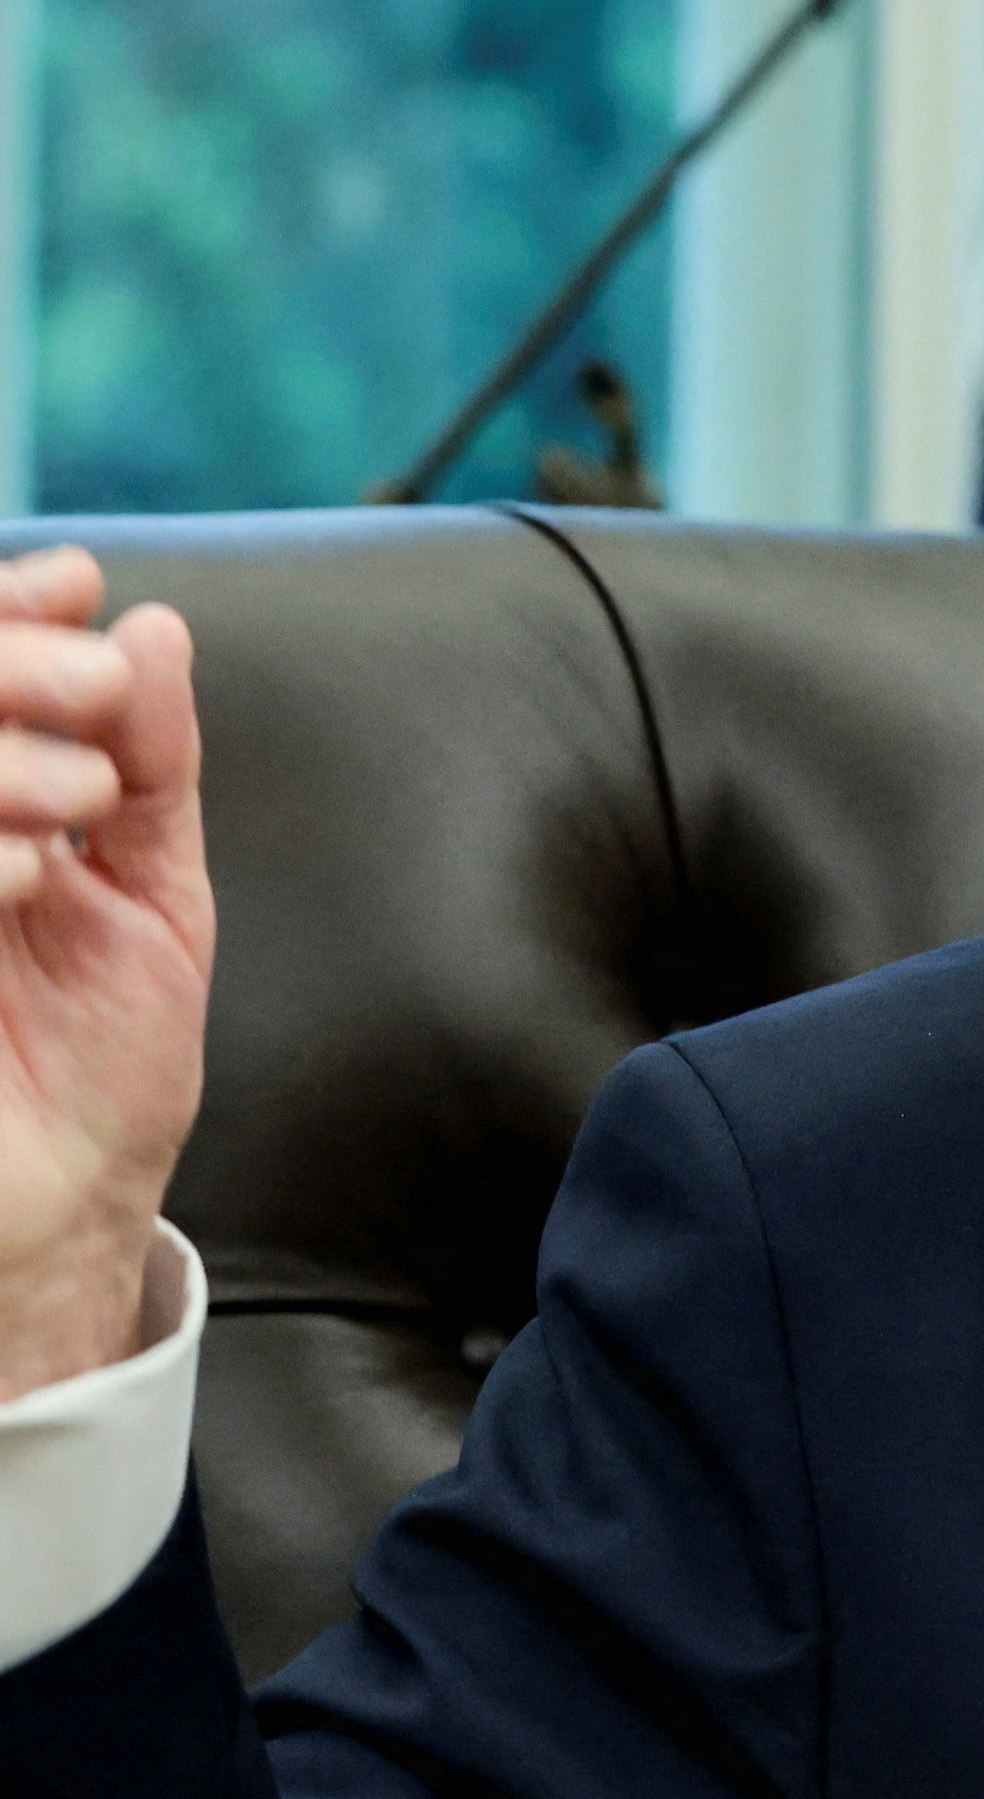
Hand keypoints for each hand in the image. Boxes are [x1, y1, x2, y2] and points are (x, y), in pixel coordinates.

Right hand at [0, 548, 211, 1402]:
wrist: (65, 1209)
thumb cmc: (103, 1054)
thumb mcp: (152, 889)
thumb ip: (150, 761)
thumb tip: (150, 627)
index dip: (7, 614)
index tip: (80, 589)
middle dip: (2, 667)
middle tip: (89, 687)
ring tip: (78, 800)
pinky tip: (23, 870)